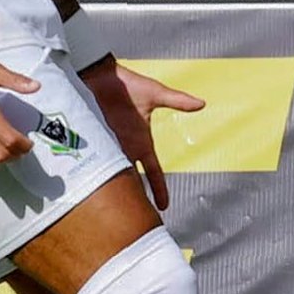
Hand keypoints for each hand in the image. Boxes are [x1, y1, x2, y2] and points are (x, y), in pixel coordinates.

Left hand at [83, 56, 204, 210]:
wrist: (100, 74)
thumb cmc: (128, 84)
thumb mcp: (156, 93)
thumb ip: (177, 101)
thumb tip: (202, 103)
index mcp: (141, 141)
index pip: (153, 171)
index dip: (159, 189)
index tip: (164, 208)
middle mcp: (125, 147)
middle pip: (131, 179)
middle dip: (134, 198)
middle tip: (136, 220)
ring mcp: (108, 145)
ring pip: (112, 174)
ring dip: (113, 189)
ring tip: (113, 213)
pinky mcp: (93, 140)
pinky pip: (95, 161)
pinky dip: (94, 173)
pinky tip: (92, 189)